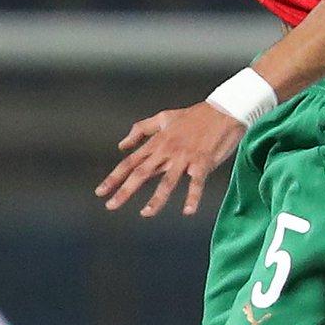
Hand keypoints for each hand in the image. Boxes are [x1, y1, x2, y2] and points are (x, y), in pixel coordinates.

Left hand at [98, 101, 245, 217]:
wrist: (224, 111)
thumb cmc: (195, 116)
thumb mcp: (164, 117)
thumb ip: (140, 129)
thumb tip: (122, 145)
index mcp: (157, 142)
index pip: (130, 162)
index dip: (114, 177)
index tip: (101, 192)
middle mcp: (167, 151)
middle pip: (142, 173)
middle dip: (125, 190)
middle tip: (111, 205)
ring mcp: (185, 157)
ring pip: (167, 181)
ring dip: (156, 199)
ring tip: (146, 213)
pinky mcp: (203, 162)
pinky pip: (196, 183)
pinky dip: (192, 197)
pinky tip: (188, 211)